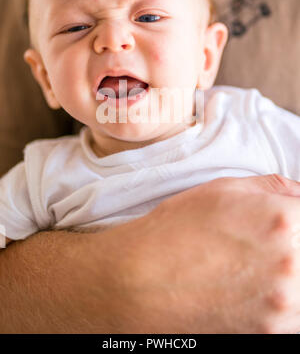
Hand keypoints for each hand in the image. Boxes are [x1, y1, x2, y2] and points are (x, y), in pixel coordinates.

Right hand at [120, 174, 299, 332]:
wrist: (138, 281)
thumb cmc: (175, 230)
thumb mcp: (223, 190)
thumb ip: (275, 188)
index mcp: (282, 222)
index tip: (292, 221)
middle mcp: (291, 266)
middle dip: (297, 242)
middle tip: (268, 242)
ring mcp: (283, 305)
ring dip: (294, 272)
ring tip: (260, 264)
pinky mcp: (272, 332)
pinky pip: (297, 312)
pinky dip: (287, 299)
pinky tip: (260, 287)